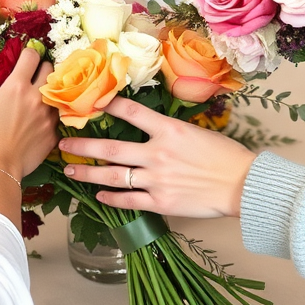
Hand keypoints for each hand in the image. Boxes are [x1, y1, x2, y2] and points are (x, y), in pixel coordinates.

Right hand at [0, 48, 58, 180]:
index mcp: (17, 86)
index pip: (32, 55)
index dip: (27, 54)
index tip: (22, 60)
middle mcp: (37, 96)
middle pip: (50, 69)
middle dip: (41, 68)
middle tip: (30, 77)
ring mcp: (49, 115)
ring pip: (56, 92)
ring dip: (47, 91)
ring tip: (35, 100)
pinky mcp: (54, 132)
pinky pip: (57, 115)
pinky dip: (49, 114)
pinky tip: (37, 121)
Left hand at [58, 97, 256, 218]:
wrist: (241, 184)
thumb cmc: (223, 155)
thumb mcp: (194, 131)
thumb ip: (168, 131)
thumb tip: (149, 128)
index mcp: (168, 129)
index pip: (130, 111)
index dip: (107, 104)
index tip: (89, 102)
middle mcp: (157, 153)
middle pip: (111, 148)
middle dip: (83, 145)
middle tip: (63, 144)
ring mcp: (157, 179)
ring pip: (113, 176)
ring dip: (88, 174)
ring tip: (70, 171)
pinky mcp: (161, 202)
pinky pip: (129, 200)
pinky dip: (111, 198)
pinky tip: (98, 196)